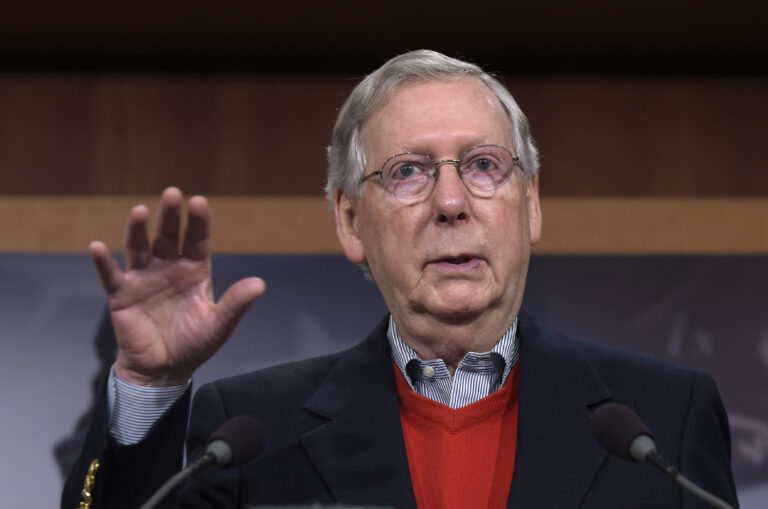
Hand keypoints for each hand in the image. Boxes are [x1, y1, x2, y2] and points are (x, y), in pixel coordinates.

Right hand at [90, 187, 265, 385]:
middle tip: (172, 193)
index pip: (198, 240)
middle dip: (170, 216)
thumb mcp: (219, 325)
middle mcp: (169, 267)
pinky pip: (111, 275)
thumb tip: (259, 284)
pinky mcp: (121, 294)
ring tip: (140, 211)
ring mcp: (144, 278)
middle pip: (168, 236)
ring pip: (140, 247)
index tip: (199, 201)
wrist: (164, 370)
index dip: (198, 222)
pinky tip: (97, 247)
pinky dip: (103, 262)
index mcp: (195, 271)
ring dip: (138, 230)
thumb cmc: (194, 344)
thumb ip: (236, 304)